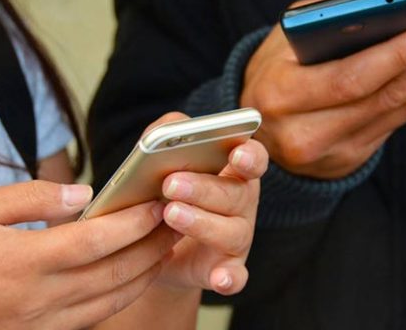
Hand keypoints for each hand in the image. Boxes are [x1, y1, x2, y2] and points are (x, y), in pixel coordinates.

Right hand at [0, 181, 177, 328]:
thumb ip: (32, 198)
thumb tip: (83, 194)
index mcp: (25, 260)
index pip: (97, 240)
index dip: (134, 222)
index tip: (157, 205)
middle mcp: (41, 296)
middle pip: (116, 271)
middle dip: (153, 246)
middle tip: (176, 223)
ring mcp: (43, 321)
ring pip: (112, 300)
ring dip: (146, 273)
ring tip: (165, 247)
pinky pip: (95, 318)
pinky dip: (122, 296)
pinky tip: (134, 277)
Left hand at [140, 112, 268, 295]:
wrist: (152, 246)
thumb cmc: (163, 193)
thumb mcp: (160, 160)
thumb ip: (167, 135)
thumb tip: (174, 126)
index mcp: (233, 172)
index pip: (253, 158)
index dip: (249, 155)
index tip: (235, 153)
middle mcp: (242, 204)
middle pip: (236, 194)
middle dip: (204, 188)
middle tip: (171, 184)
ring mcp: (238, 238)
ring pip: (232, 232)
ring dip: (203, 223)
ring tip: (170, 214)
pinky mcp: (227, 269)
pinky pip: (235, 276)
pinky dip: (230, 278)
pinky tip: (219, 278)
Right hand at [241, 0, 405, 178]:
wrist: (256, 131)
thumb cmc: (273, 73)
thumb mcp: (285, 40)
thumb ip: (330, 21)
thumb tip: (391, 12)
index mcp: (282, 96)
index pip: (351, 78)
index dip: (399, 55)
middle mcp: (305, 133)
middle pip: (386, 95)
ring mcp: (330, 153)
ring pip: (400, 109)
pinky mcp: (350, 159)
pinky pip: (397, 121)